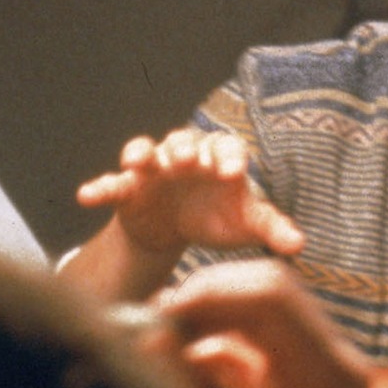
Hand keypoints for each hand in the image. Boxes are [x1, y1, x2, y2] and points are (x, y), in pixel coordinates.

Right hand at [78, 129, 304, 258]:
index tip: (231, 174)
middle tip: (186, 160)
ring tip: (137, 162)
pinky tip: (87, 196)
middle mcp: (186, 157)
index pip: (227, 147)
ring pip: (146, 150)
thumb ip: (271, 229)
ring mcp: (154, 170)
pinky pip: (112, 183)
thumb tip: (300, 246)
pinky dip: (100, 187)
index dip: (228, 157)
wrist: (177, 230)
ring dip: (141, 153)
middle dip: (183, 148)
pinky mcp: (129, 188)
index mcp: (219, 160)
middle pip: (184, 141)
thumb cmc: (217, 218)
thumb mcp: (245, 225)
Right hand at [155, 259, 366, 387]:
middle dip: (210, 305)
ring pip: (260, 324)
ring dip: (212, 332)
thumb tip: (146, 332)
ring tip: (161, 353)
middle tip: (154, 324)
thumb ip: (190, 383)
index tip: (157, 313)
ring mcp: (322, 378)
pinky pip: (260, 355)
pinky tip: (188, 378)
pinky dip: (223, 359)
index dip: (210, 294)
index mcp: (330, 371)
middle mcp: (336, 364)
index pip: (270, 296)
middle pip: (269, 298)